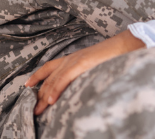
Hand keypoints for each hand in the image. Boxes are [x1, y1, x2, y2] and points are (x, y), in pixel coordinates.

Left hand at [25, 30, 144, 114]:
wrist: (126, 44)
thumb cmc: (114, 55)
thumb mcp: (95, 64)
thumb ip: (85, 73)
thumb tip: (81, 85)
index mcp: (75, 57)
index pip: (50, 66)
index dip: (37, 76)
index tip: (28, 86)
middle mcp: (72, 57)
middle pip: (49, 76)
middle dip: (40, 94)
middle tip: (34, 109)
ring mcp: (77, 59)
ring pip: (54, 79)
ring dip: (45, 96)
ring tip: (39, 110)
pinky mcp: (83, 63)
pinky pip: (64, 78)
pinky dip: (56, 89)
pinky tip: (51, 100)